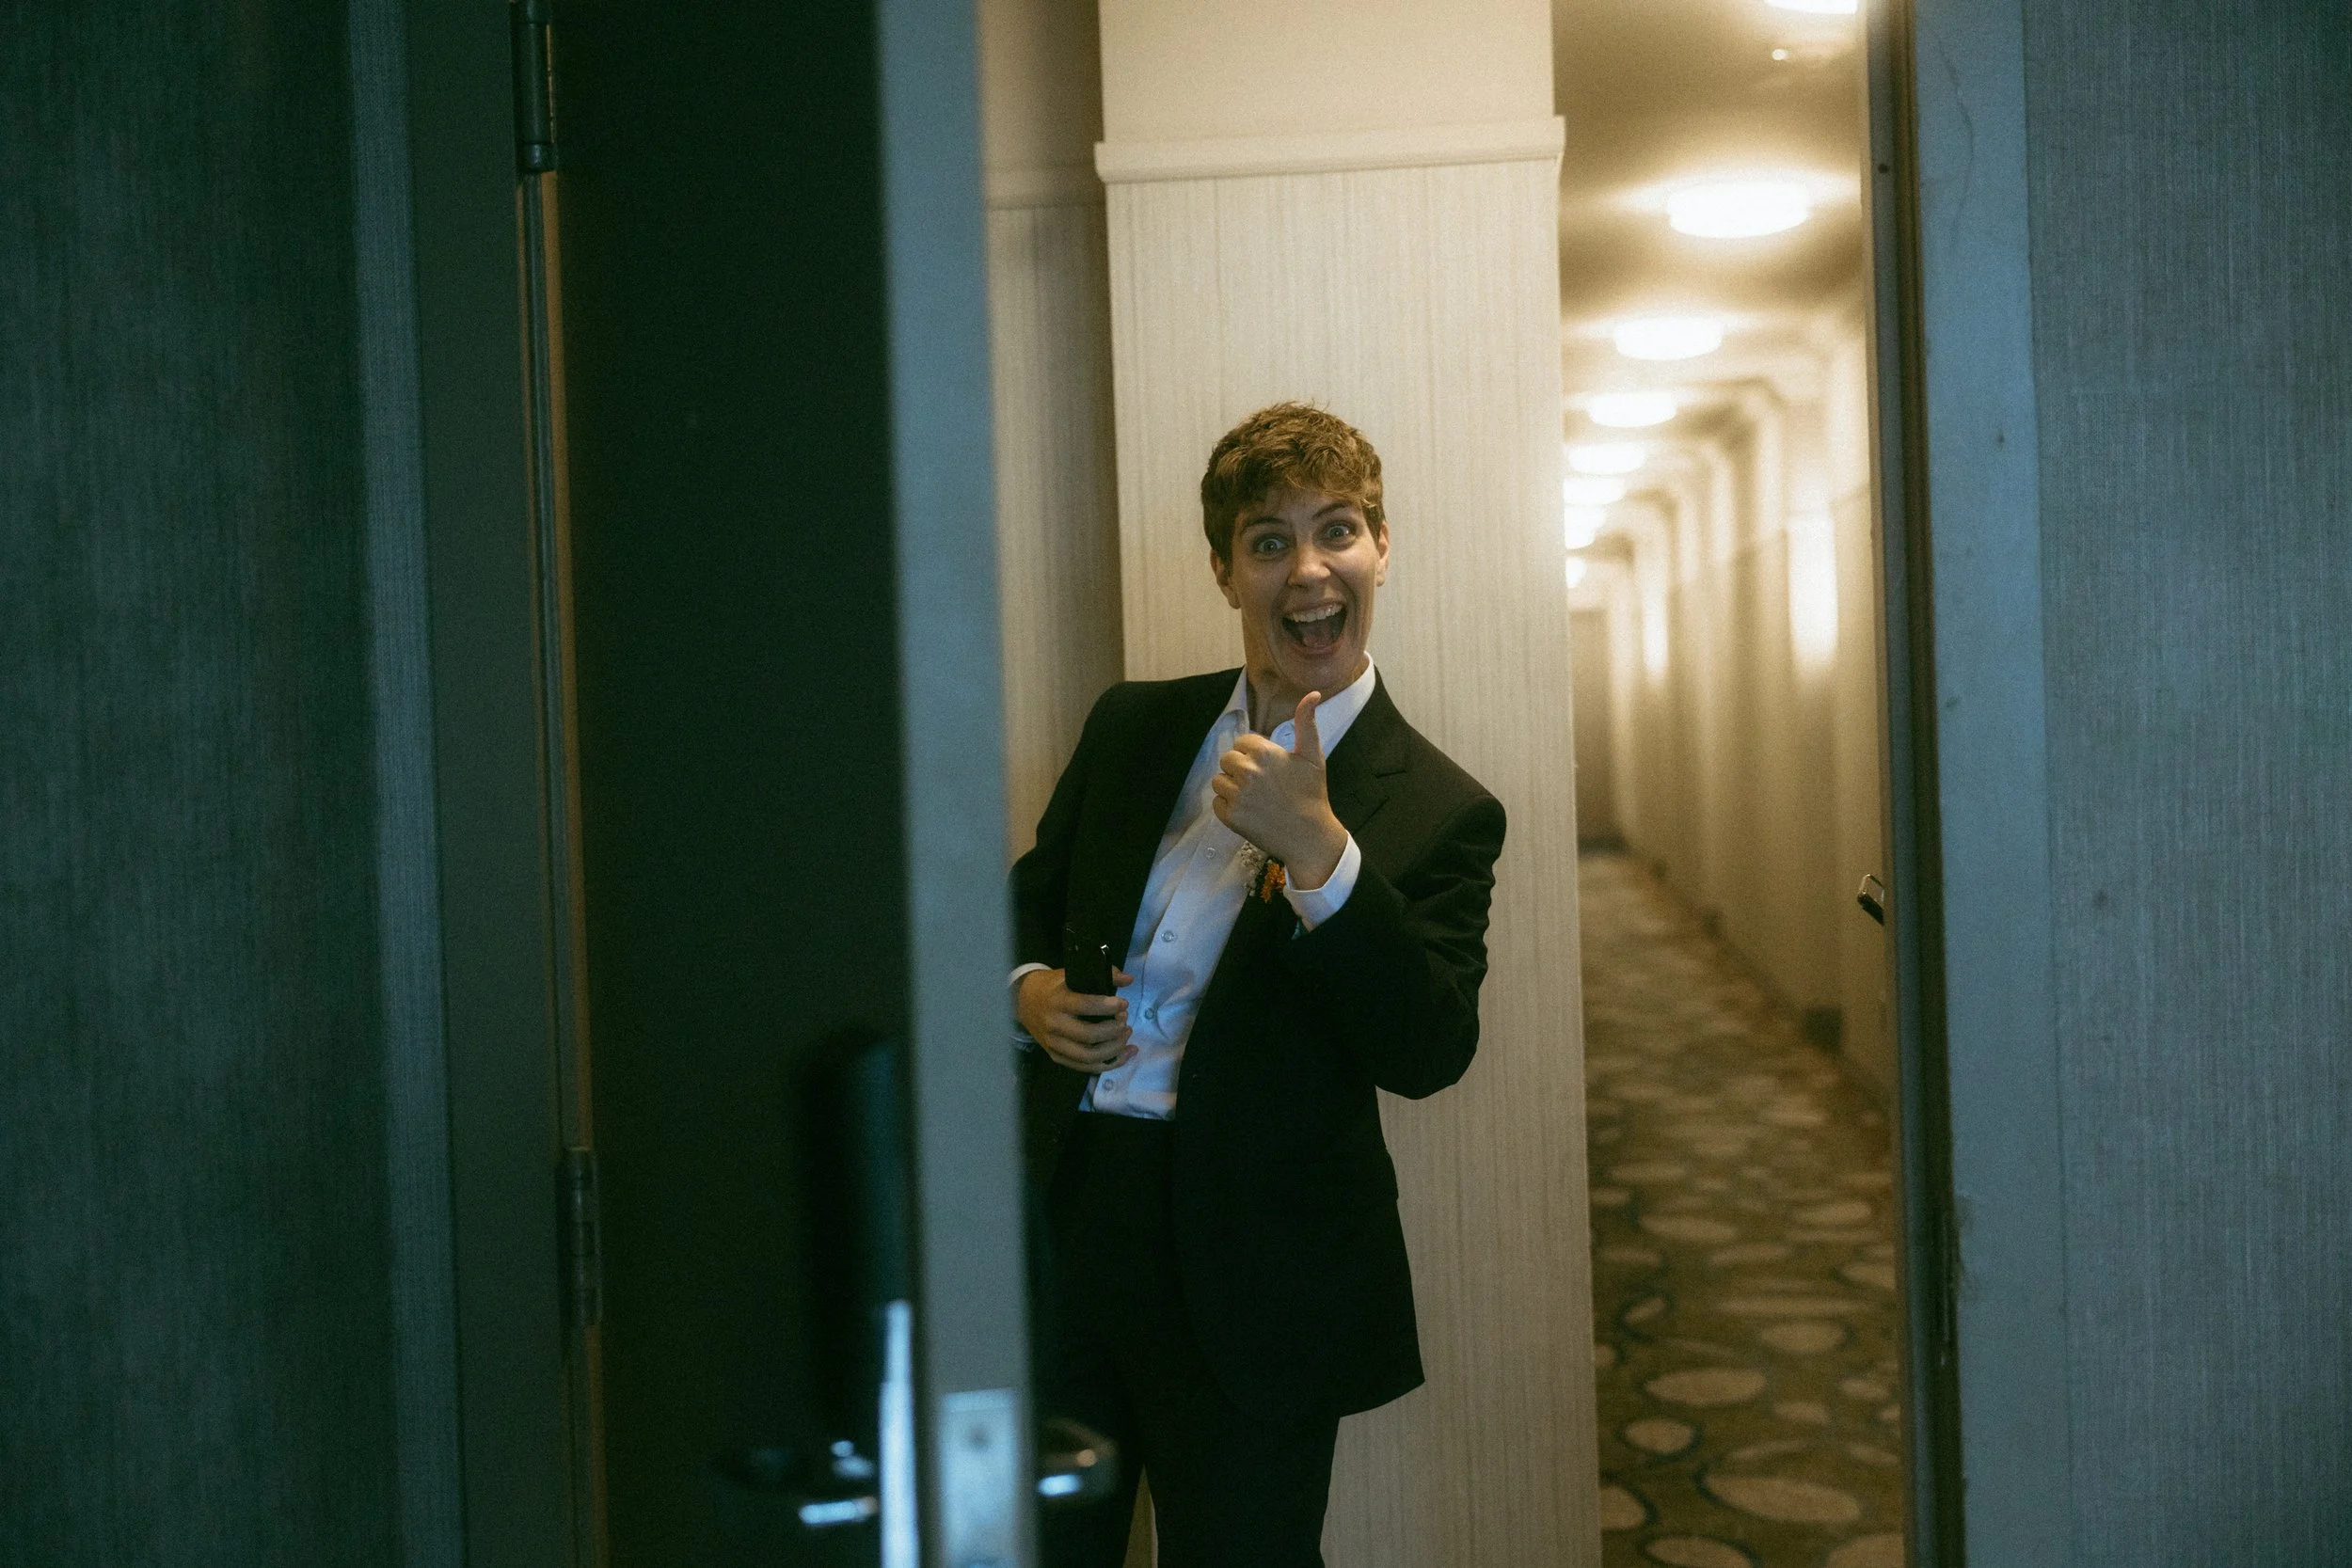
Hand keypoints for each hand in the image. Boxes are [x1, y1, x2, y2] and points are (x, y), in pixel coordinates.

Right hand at [1016, 965, 1136, 1074]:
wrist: (1024, 1001)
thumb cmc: (1053, 986)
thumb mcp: (1072, 974)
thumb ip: (1102, 974)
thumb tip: (1128, 980)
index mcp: (1057, 1001)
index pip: (1084, 1005)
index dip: (1107, 1006)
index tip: (1123, 1003)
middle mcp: (1054, 1024)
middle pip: (1088, 1035)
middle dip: (1113, 1030)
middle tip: (1125, 1020)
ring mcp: (1054, 1044)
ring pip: (1088, 1057)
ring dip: (1114, 1049)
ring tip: (1126, 1035)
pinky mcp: (1056, 1056)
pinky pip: (1085, 1067)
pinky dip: (1108, 1064)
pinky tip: (1125, 1054)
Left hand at [1210, 692, 1348, 886]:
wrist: (1309, 836)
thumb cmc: (1312, 794)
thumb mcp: (1313, 756)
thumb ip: (1306, 723)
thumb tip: (1312, 693)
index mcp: (1264, 752)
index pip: (1242, 743)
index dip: (1254, 755)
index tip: (1269, 769)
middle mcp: (1247, 771)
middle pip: (1227, 760)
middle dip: (1240, 769)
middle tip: (1261, 785)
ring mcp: (1237, 794)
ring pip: (1219, 781)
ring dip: (1231, 787)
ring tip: (1254, 798)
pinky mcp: (1230, 816)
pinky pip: (1217, 803)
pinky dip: (1228, 807)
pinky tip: (1248, 811)